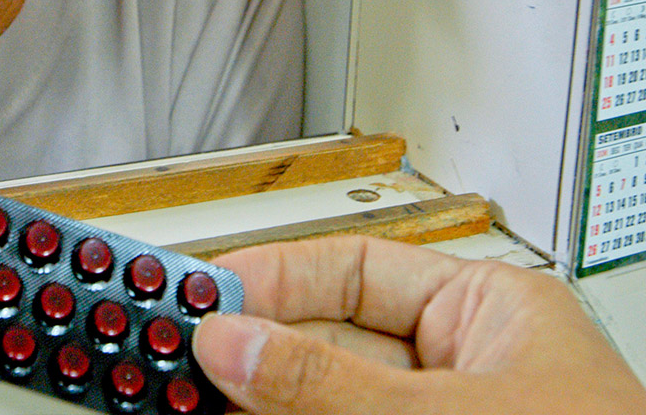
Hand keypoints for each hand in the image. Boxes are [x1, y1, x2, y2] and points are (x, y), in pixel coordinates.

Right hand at [192, 236, 645, 413]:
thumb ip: (327, 384)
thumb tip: (233, 343)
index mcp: (492, 315)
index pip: (354, 270)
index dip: (270, 279)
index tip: (202, 297)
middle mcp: (460, 373)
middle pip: (325, 343)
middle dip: (249, 353)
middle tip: (179, 356)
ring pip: (317, 406)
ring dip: (250, 403)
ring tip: (185, 401)